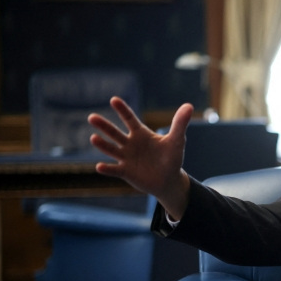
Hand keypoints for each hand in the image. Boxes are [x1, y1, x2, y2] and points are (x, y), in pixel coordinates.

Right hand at [88, 97, 193, 219]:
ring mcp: (126, 158)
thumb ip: (180, 124)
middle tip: (91, 117)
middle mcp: (130, 144)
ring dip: (103, 145)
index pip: (129, 119)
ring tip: (93, 138)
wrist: (169, 180)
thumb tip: (189, 106)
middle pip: (115, 133)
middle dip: (104, 126)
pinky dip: (107, 169)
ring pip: (112, 150)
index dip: (122, 110)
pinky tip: (99, 167)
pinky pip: (115, 170)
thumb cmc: (171, 158)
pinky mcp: (126, 172)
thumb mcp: (176, 141)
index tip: (114, 100)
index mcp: (141, 134)